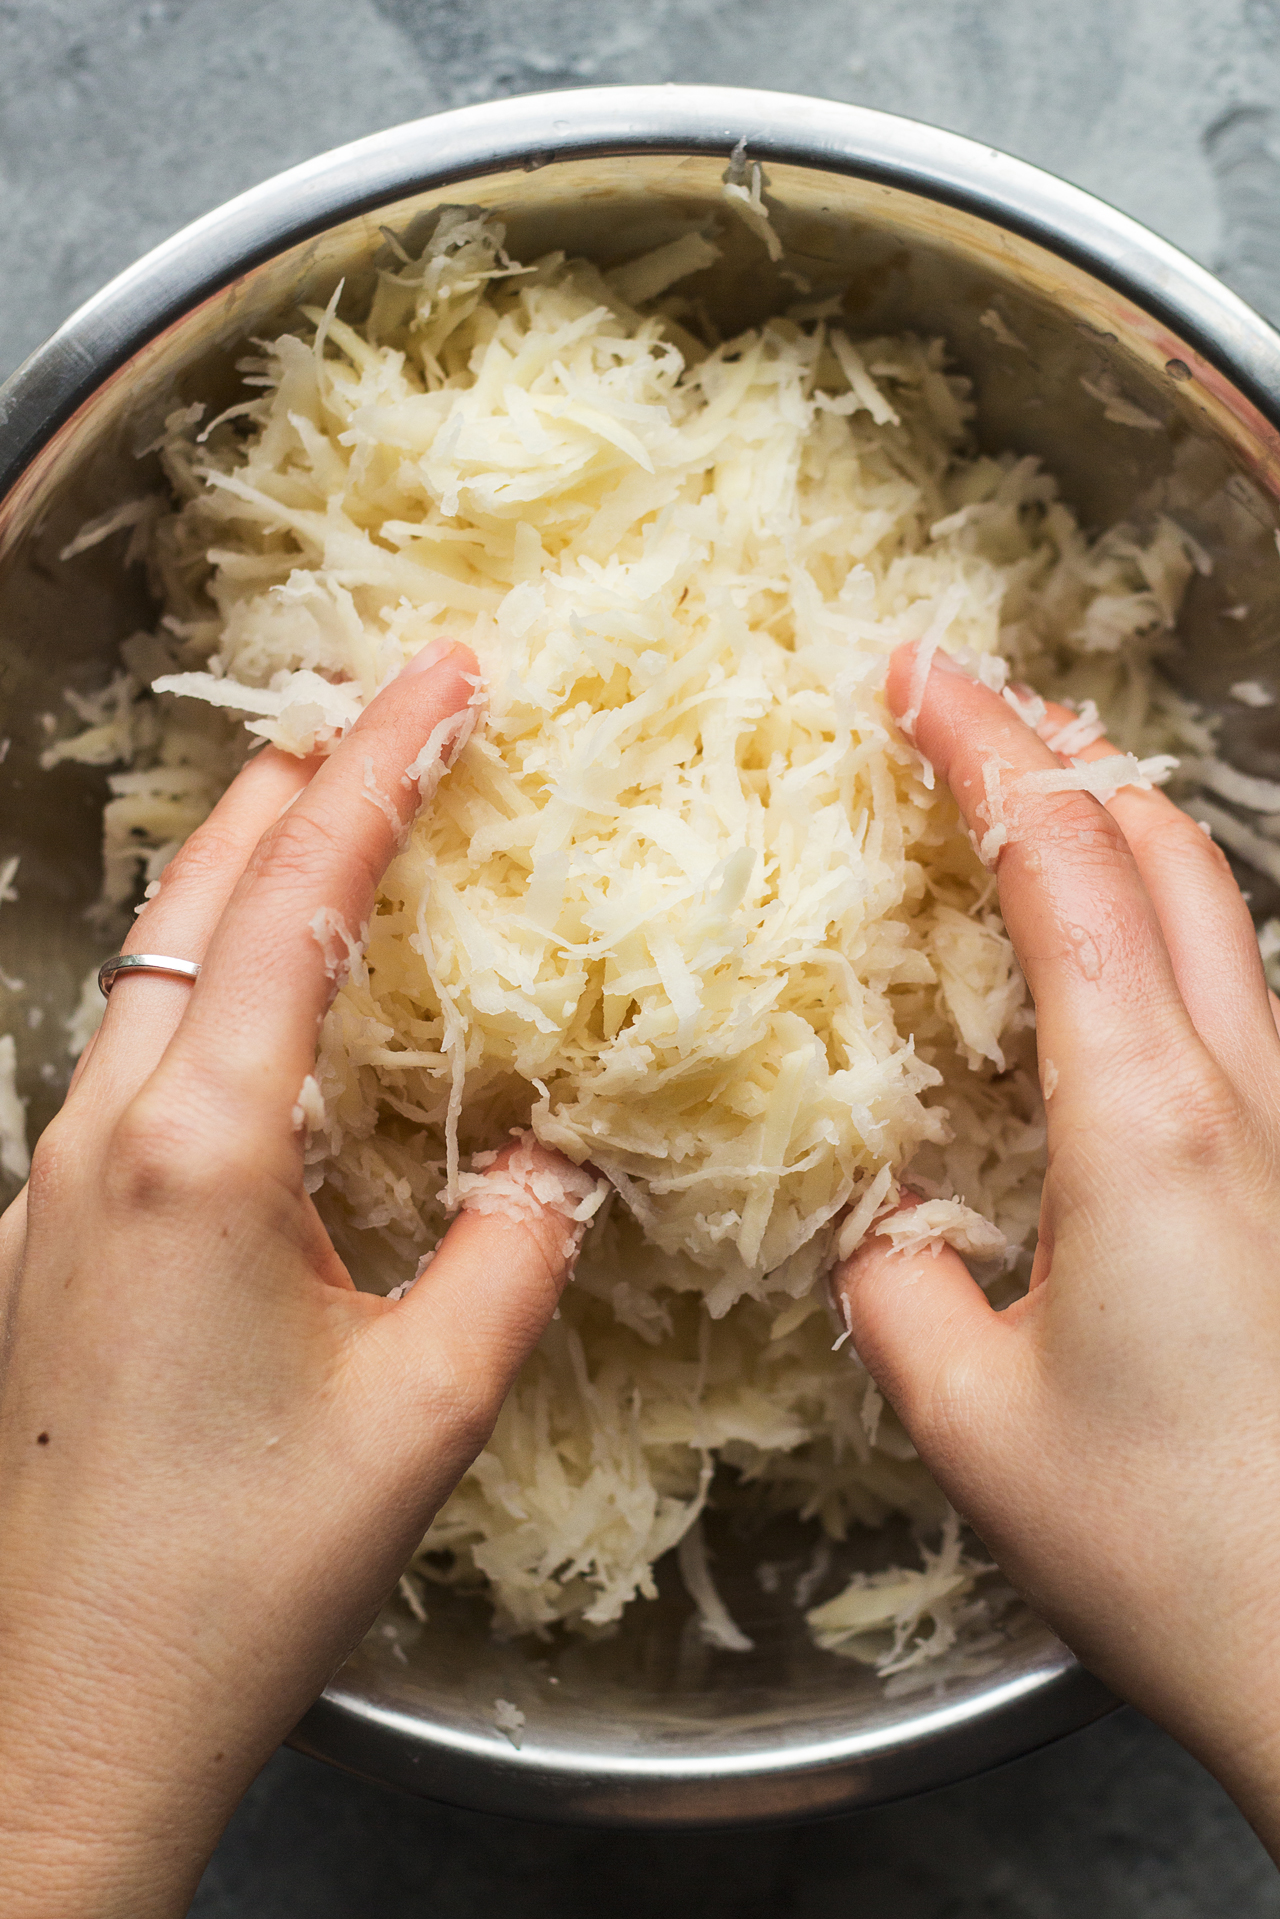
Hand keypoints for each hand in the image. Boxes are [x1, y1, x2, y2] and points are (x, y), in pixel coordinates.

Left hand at [0, 643, 593, 1918]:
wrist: (61, 1716)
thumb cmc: (241, 1572)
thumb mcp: (423, 1410)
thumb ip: (512, 1255)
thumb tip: (553, 1161)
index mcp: (198, 1151)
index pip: (295, 903)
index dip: (378, 769)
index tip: (443, 674)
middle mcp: (101, 1135)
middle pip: (198, 899)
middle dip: (299, 786)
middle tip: (396, 715)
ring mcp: (51, 1181)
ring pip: (151, 967)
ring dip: (246, 878)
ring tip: (341, 822)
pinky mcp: (44, 1235)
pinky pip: (131, 1052)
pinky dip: (209, 980)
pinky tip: (266, 1014)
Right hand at [836, 644, 1279, 1854]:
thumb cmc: (1176, 1549)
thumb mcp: (971, 1422)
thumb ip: (898, 1290)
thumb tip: (882, 1224)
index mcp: (1149, 1124)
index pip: (1061, 869)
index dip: (984, 749)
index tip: (911, 672)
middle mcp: (1244, 1098)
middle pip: (1168, 847)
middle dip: (1063, 750)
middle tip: (961, 712)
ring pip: (1224, 910)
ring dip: (1124, 827)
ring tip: (1032, 804)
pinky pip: (1240, 999)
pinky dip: (1163, 925)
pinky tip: (1113, 968)